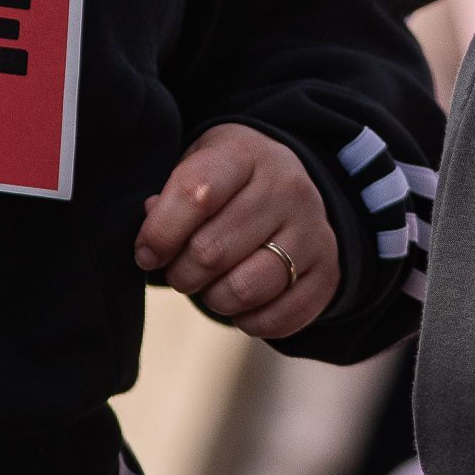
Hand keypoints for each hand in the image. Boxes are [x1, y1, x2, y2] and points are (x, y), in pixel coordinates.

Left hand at [134, 123, 340, 338]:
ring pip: (243, 290)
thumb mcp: (197, 168)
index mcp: (246, 153)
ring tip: (211, 285)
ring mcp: (313, 230)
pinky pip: (277, 319)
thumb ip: (169, 199)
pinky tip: (243, 300)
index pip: (197, 194)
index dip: (160, 233)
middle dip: (181, 274)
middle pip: (211, 252)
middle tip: (181, 270)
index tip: (146, 253)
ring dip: (213, 299)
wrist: (292, 187)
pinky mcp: (327, 272)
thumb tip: (150, 236)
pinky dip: (249, 321)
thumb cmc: (227, 184)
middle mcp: (287, 187)